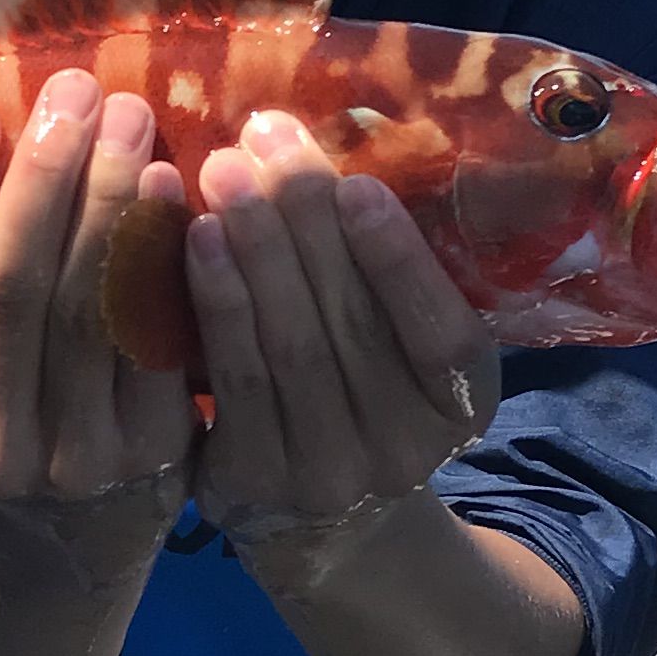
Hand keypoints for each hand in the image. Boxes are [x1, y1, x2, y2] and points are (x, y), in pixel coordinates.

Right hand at [0, 69, 196, 586]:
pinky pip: (156, 333)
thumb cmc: (8, 412)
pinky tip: (171, 187)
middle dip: (42, 174)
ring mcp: (74, 458)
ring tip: (126, 119)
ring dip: (109, 197)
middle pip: (8, 287)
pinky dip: (162, 253)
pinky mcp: (154, 452)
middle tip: (74, 92)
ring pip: (89, 305)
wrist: (78, 537)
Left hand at [185, 110, 500, 566]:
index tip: (355, 185)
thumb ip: (385, 278)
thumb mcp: (404, 348)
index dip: (397, 261)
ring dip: (253, 248)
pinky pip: (232, 377)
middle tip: (265, 137)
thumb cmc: (361, 390)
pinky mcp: (251, 480)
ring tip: (223, 170)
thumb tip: (325, 155)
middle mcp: (403, 450)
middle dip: (304, 220)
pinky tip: (195, 238)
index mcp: (461, 403)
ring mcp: (325, 473)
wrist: (320, 518)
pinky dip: (214, 301)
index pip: (439, 333)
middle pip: (352, 323)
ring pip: (289, 345)